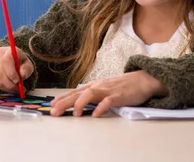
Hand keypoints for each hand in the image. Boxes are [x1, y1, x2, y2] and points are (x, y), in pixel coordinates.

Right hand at [0, 46, 33, 92]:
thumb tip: (22, 74)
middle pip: (0, 71)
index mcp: (9, 50)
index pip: (6, 60)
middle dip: (10, 83)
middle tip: (18, 89)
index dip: (11, 72)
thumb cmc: (21, 63)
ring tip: (16, 89)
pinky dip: (3, 87)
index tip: (17, 81)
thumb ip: (26, 69)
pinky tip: (9, 87)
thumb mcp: (28, 64)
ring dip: (7, 87)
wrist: (13, 62)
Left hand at [50, 71, 167, 117]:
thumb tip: (77, 103)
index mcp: (94, 86)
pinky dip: (101, 108)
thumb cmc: (122, 86)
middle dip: (64, 102)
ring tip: (74, 114)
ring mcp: (108, 90)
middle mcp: (98, 86)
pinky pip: (108, 101)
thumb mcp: (104, 89)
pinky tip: (95, 114)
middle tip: (54, 112)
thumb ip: (92, 95)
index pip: (74, 92)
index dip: (62, 99)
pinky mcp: (119, 96)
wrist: (142, 80)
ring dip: (80, 103)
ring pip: (90, 94)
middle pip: (78, 93)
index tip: (51, 106)